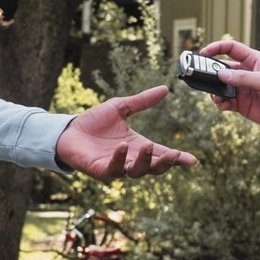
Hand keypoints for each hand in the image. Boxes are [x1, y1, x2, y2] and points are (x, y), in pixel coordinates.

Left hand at [56, 85, 196, 179]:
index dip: (176, 159)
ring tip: (147, 146)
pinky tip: (122, 147)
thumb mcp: (121, 107)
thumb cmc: (94, 122)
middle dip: (165, 163)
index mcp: (138, 146)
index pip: (161, 154)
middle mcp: (130, 159)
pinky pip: (113, 169)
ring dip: (144, 161)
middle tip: (174, 154)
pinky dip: (119, 159)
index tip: (192, 160)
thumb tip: (165, 88)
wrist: (68, 131)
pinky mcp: (100, 170)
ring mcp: (116, 166)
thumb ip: (142, 101)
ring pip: (136, 172)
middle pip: (153, 168)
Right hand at [197, 39, 259, 130]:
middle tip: (200, 76)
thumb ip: (242, 78)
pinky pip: (225, 102)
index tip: (204, 52)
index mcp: (253, 61)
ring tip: (215, 96)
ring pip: (221, 86)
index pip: (231, 49)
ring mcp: (242, 89)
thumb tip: (220, 74)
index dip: (217, 48)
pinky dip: (220, 103)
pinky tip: (222, 105)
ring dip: (214, 91)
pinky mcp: (241, 104)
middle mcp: (245, 73)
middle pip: (221, 68)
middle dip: (210, 72)